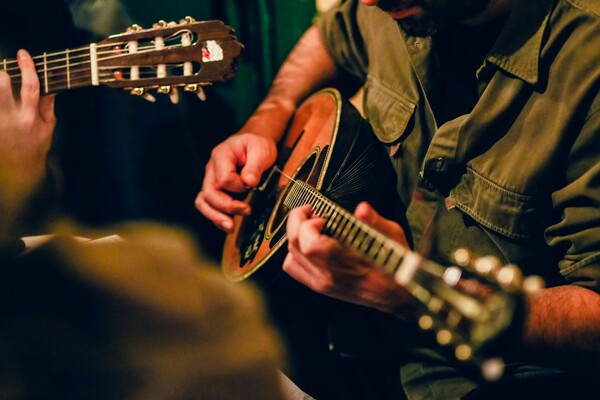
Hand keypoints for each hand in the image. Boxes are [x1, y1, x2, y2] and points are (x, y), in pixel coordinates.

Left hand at [0, 49, 55, 200]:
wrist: (19, 170)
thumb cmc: (35, 146)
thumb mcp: (48, 127)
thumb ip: (47, 105)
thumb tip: (50, 86)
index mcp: (30, 117)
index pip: (31, 86)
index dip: (28, 67)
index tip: (23, 54)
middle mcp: (11, 119)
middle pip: (2, 84)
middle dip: (1, 73)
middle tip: (3, 73)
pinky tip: (0, 100)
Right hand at [195, 133, 277, 231]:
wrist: (254, 143)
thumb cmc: (257, 144)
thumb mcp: (261, 150)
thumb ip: (255, 166)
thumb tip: (249, 183)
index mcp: (221, 155)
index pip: (223, 179)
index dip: (238, 186)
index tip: (252, 184)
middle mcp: (211, 169)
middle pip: (209, 193)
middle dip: (227, 206)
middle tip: (247, 211)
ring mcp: (211, 180)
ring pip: (203, 202)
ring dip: (216, 217)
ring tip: (230, 227)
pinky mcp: (216, 190)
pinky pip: (209, 206)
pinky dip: (217, 217)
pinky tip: (228, 225)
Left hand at [283, 201, 415, 318]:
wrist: (398, 294)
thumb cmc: (395, 264)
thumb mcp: (392, 236)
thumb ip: (374, 222)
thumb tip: (362, 208)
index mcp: (344, 263)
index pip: (309, 243)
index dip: (307, 224)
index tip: (320, 215)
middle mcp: (328, 275)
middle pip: (294, 246)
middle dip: (297, 222)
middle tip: (309, 212)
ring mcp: (322, 283)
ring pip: (290, 257)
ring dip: (295, 237)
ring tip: (308, 227)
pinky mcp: (320, 287)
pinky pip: (294, 269)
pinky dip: (294, 253)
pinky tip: (307, 244)